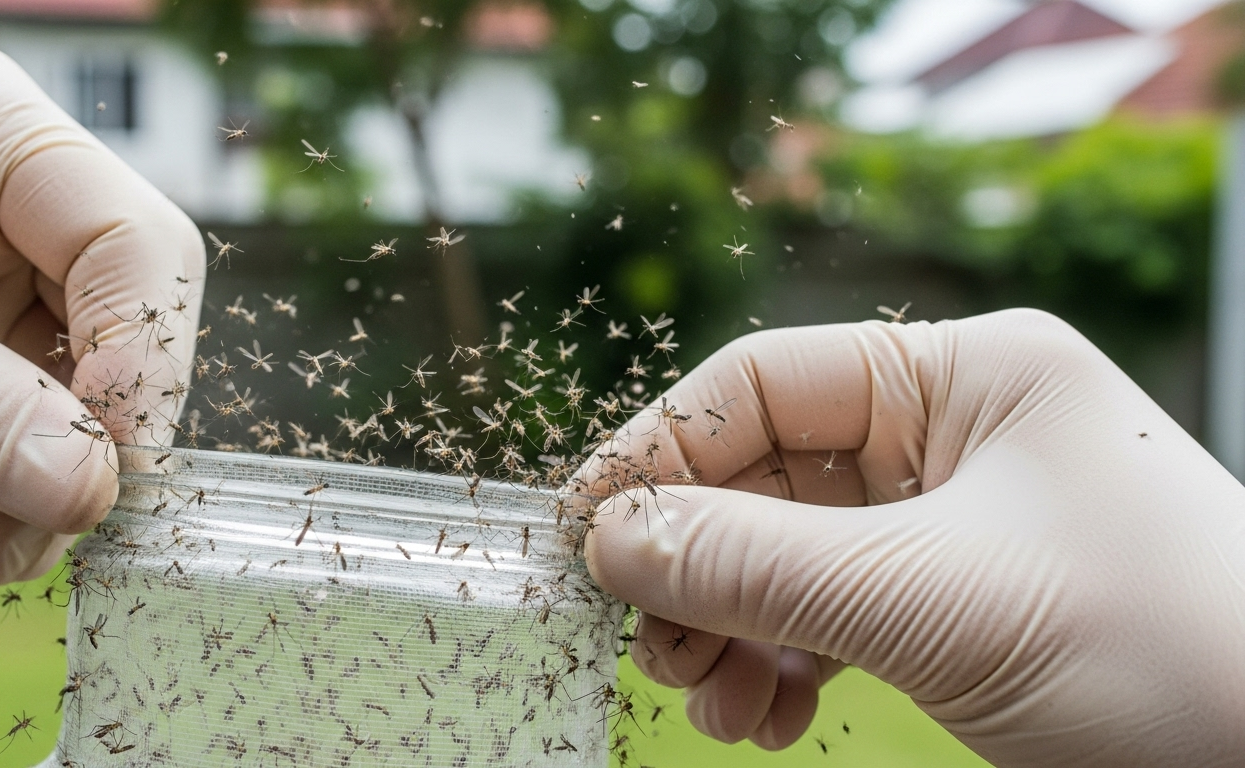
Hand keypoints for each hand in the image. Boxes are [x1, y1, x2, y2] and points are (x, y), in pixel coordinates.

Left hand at [0, 46, 203, 583]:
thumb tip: (88, 493)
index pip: (134, 244)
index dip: (143, 360)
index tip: (106, 469)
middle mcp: (16, 191)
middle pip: (125, 316)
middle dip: (92, 435)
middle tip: (48, 531)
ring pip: (86, 378)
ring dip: (46, 474)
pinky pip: (31, 405)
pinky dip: (6, 471)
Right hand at [580, 308, 1244, 766]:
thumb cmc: (1163, 653)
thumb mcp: (930, 599)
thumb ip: (752, 563)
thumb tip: (612, 540)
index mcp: (966, 376)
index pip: (765, 382)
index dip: (663, 450)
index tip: (588, 528)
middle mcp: (953, 435)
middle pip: (764, 476)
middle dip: (696, 563)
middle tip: (651, 642)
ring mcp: (953, 521)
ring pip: (785, 554)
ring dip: (728, 627)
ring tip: (714, 702)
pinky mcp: (954, 601)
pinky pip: (828, 613)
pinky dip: (778, 662)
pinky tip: (764, 715)